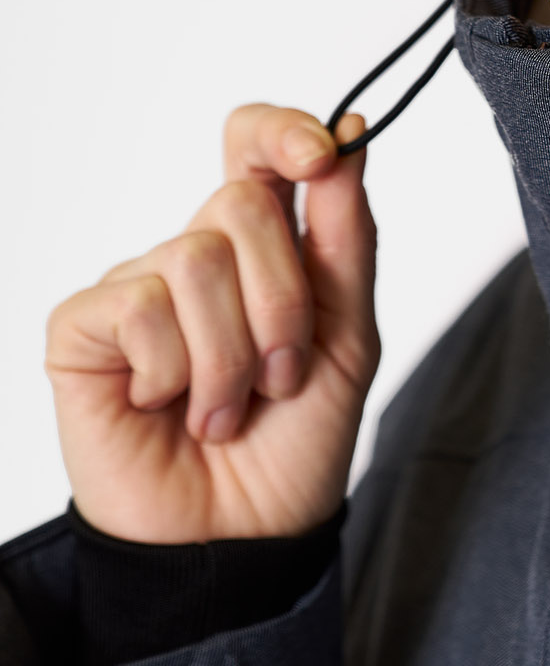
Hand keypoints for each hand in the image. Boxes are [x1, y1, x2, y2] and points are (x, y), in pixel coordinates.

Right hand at [45, 105, 379, 542]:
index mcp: (262, 245)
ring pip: (197, 257)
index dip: (283, 131)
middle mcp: (195, 253)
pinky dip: (176, 370)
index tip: (322, 155)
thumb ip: (348, 232)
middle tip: (281, 374)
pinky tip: (169, 408)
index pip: (254, 143)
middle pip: (241, 203)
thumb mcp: (350, 332)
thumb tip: (350, 129)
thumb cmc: (296, 439)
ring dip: (234, 353)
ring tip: (228, 407)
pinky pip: (140, 304)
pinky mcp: (83, 328)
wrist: (245, 536)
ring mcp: (136, 287)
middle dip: (283, 301)